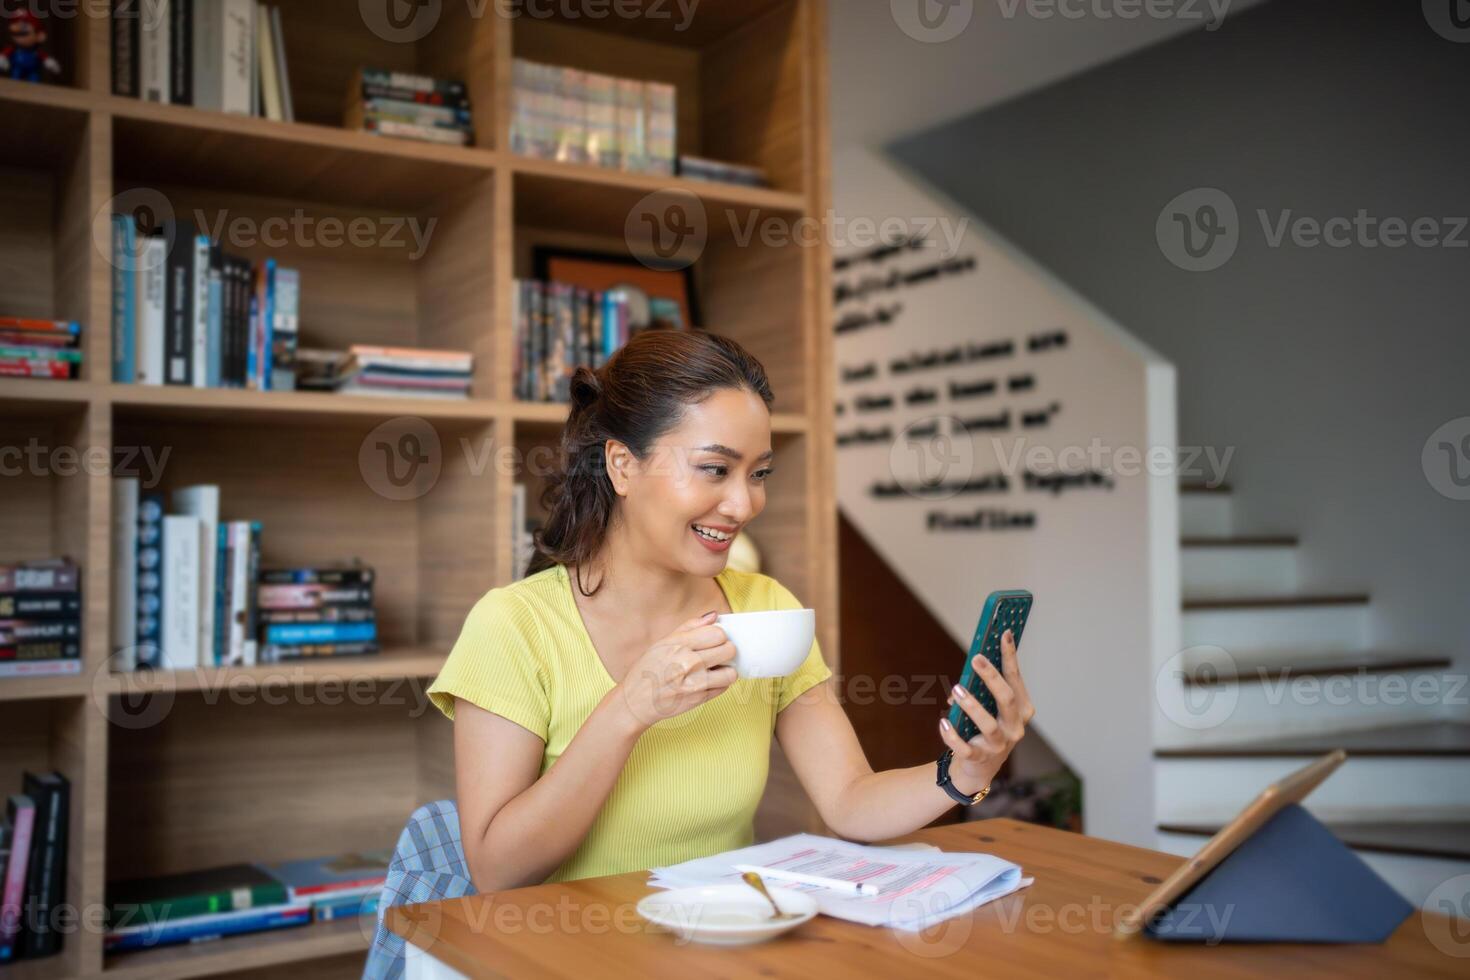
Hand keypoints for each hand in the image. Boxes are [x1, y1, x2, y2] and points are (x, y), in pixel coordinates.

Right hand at [612, 611, 737, 732]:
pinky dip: (719, 684)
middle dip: (725, 650)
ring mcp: (695, 684)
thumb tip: (714, 616)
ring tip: (715, 669)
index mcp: (679, 645)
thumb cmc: (648, 670)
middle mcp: (688, 663)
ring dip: (726, 670)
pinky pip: (724, 688)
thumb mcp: (662, 642)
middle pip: (729, 650)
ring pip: (731, 672)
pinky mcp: (699, 700)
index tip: (713, 640)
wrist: (636, 701)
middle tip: (716, 654)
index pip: (718, 633)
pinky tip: (707, 681)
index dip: (719, 635)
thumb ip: (690, 627)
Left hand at [939, 629, 1036, 797]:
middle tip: (976, 658)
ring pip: (988, 724)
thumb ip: (981, 689)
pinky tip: (943, 723)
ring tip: (956, 689)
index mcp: (1021, 709)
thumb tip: (967, 674)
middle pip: (1008, 699)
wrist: (979, 767)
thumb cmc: (984, 727)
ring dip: (972, 706)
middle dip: (992, 678)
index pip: (1016, 678)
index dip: (1010, 655)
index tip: (1004, 633)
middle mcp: (1015, 727)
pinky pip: (966, 748)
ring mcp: (1000, 745)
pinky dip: (953, 736)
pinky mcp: (981, 759)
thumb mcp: (988, 706)